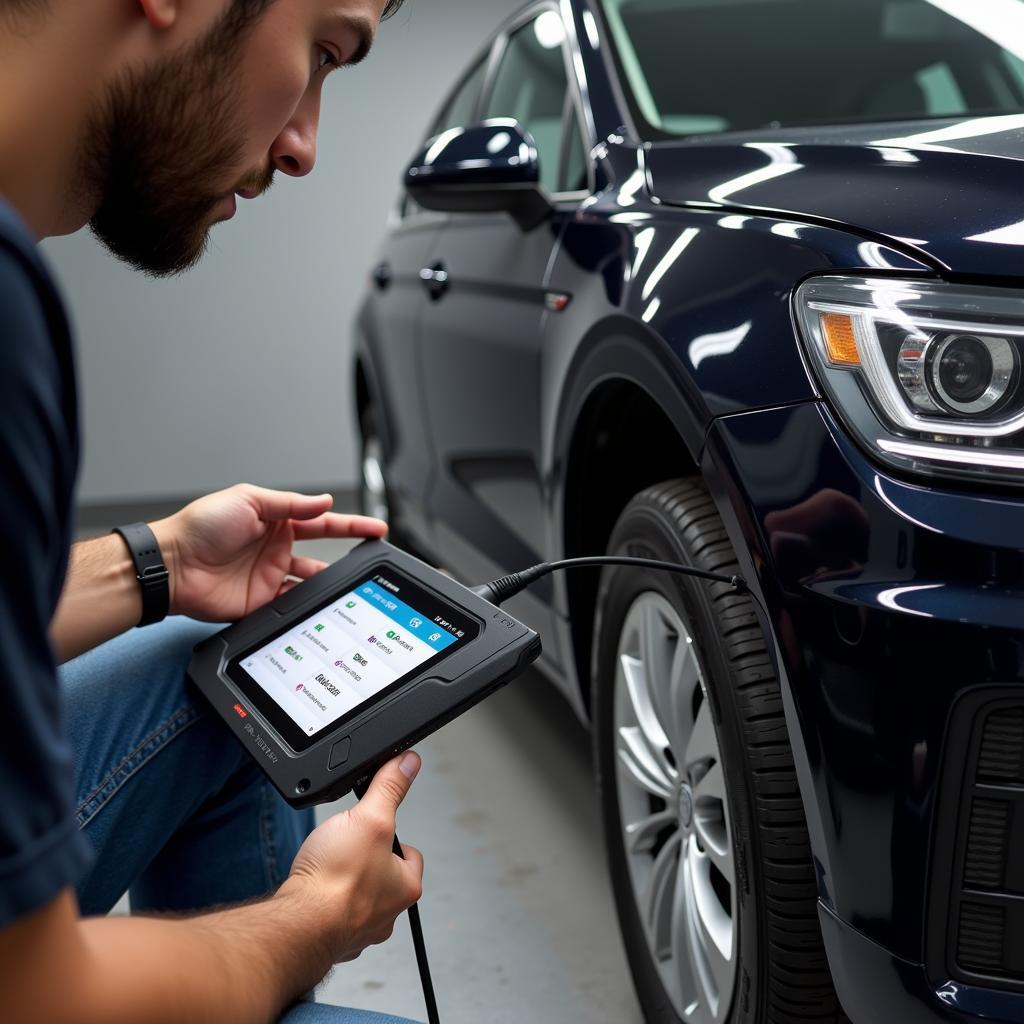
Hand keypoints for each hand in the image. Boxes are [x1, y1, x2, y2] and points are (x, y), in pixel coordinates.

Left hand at [151, 483, 386, 620]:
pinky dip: (306, 606)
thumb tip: (324, 502)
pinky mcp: (261, 602)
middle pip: (322, 552)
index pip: (321, 522)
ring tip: (348, 583)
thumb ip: (290, 504)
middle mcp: (275, 548)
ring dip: (329, 582)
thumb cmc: (200, 526)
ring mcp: (270, 576)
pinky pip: (291, 605)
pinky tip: (317, 603)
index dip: (351, 525)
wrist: (172, 565)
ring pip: (311, 581)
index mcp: (275, 521)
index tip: (376, 528)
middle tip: (371, 558)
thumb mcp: (249, 500)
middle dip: (348, 555)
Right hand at [280, 752, 423, 963]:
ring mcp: (358, 930)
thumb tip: (408, 763)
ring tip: (327, 870)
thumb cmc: (334, 880)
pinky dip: (323, 902)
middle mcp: (387, 915)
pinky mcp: (331, 938)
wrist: (296, 924)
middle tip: (345, 849)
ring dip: (343, 883)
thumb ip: (389, 788)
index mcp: (405, 887)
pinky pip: (332, 915)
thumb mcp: (368, 818)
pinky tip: (313, 891)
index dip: (391, 836)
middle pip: (382, 874)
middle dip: (364, 860)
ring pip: (356, 896)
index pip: (410, 853)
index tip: (374, 830)